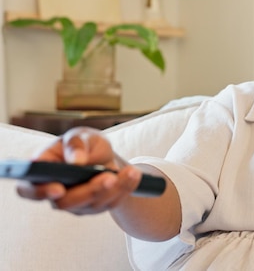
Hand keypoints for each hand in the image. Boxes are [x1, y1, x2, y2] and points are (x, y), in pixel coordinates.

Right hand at [16, 127, 142, 214]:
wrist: (102, 155)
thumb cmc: (83, 144)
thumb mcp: (80, 136)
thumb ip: (75, 144)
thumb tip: (76, 160)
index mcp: (41, 174)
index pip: (28, 190)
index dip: (40, 192)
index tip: (58, 188)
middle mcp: (55, 193)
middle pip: (66, 203)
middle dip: (89, 191)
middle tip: (108, 177)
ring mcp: (76, 204)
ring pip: (92, 205)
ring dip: (113, 189)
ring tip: (129, 172)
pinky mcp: (96, 207)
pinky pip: (110, 203)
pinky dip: (125, 188)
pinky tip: (134, 175)